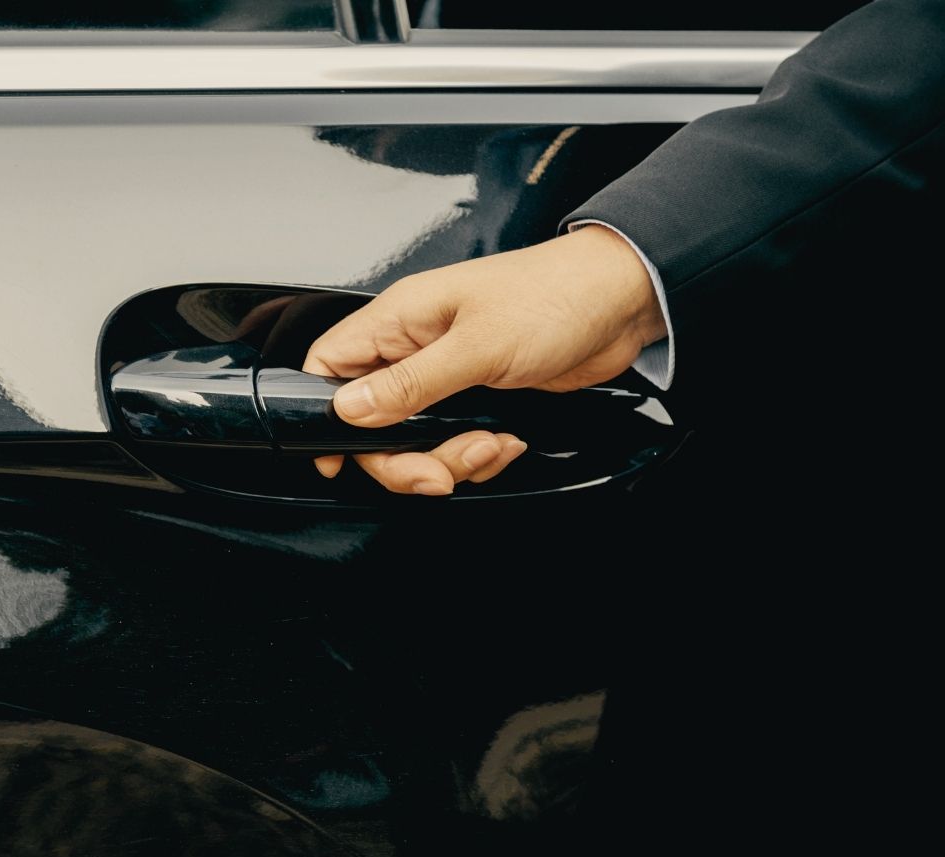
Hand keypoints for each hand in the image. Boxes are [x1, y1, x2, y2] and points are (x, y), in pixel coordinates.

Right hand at [303, 225, 665, 493]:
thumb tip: (350, 409)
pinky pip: (455, 441)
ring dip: (450, 459)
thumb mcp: (477, 347)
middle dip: (403, 459)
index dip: (324, 414)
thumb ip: (410, 383)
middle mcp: (416, 346)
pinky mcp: (478, 394)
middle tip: (439, 472)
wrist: (620, 301)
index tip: (339, 458)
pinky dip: (479, 454)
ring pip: (415, 439)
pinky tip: (508, 440)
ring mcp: (447, 372)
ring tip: (490, 446)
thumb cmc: (554, 297)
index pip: (330, 366)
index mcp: (401, 320)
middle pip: (371, 421)